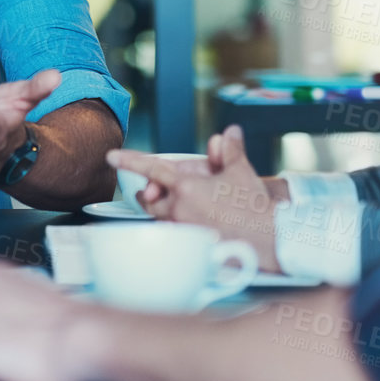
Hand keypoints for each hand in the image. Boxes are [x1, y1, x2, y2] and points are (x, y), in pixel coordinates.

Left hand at [109, 124, 283, 273]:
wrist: (269, 241)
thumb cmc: (254, 207)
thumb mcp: (242, 172)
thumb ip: (230, 150)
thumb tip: (228, 133)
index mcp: (186, 187)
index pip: (152, 170)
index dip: (130, 161)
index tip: (110, 156)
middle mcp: (179, 209)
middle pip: (150, 201)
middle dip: (148, 195)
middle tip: (151, 191)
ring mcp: (183, 229)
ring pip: (161, 218)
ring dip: (164, 210)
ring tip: (177, 206)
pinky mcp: (190, 246)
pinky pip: (174, 233)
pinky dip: (177, 225)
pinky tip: (193, 224)